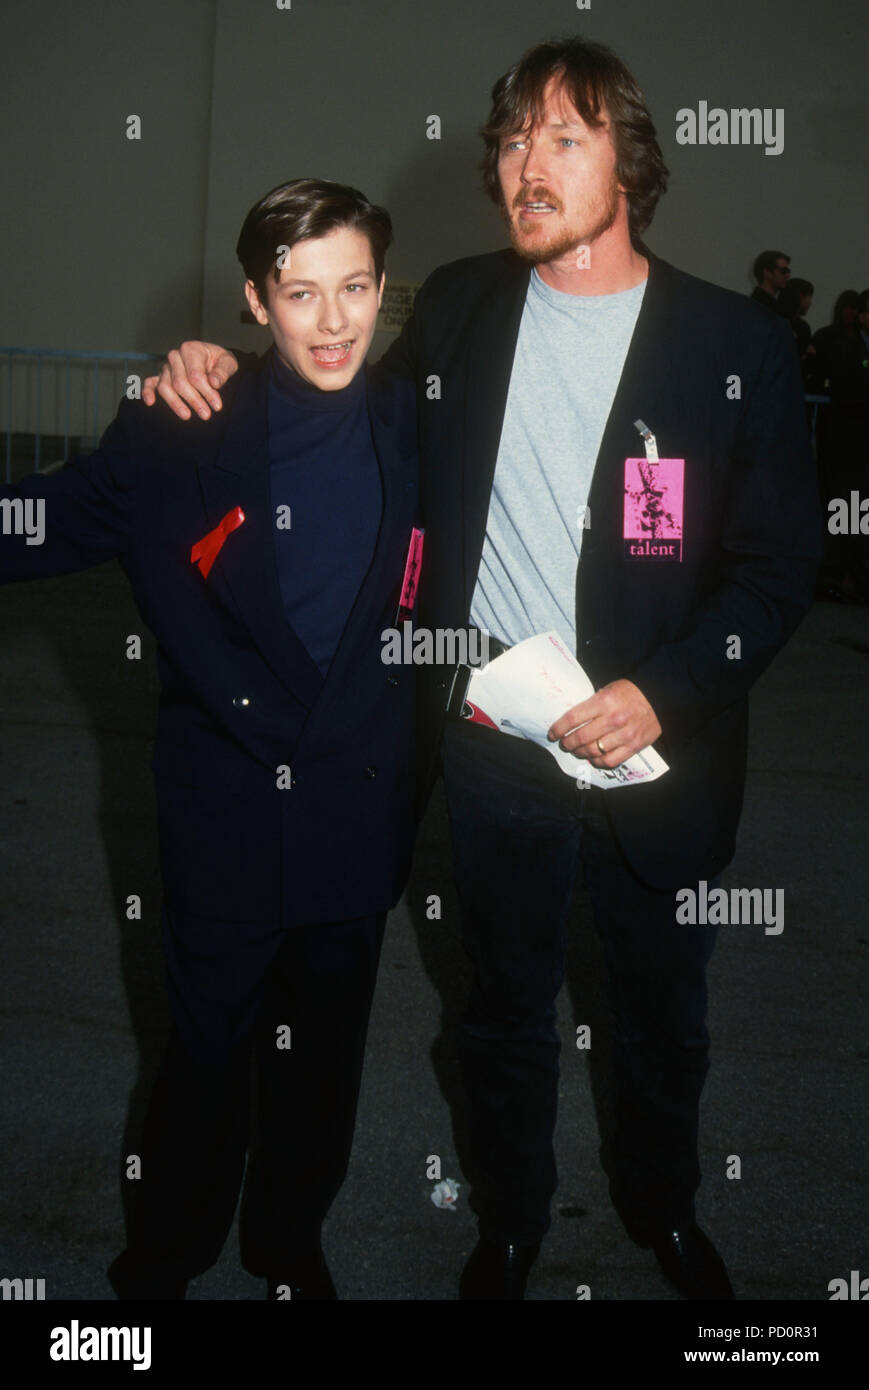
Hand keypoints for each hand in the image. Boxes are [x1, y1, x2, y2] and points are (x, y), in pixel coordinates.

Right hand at [141, 342, 237, 419]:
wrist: (214, 361)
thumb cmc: (220, 362)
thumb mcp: (229, 363)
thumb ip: (222, 372)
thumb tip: (214, 383)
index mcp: (191, 350)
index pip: (195, 375)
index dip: (206, 392)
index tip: (217, 406)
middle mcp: (175, 357)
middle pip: (180, 382)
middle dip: (193, 400)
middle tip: (206, 415)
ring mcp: (166, 367)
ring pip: (165, 386)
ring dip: (175, 403)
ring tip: (187, 416)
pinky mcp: (160, 377)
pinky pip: (150, 383)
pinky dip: (147, 392)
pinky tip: (150, 402)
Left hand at [547, 679, 661, 768]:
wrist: (660, 697)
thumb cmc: (631, 692)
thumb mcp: (608, 689)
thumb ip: (592, 704)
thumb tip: (571, 722)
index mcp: (604, 702)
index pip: (573, 719)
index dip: (559, 728)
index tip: (552, 733)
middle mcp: (614, 719)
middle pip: (581, 737)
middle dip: (567, 743)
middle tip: (564, 743)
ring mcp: (625, 734)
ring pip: (593, 751)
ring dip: (580, 753)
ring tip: (576, 751)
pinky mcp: (634, 745)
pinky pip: (610, 760)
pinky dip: (597, 761)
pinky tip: (592, 757)